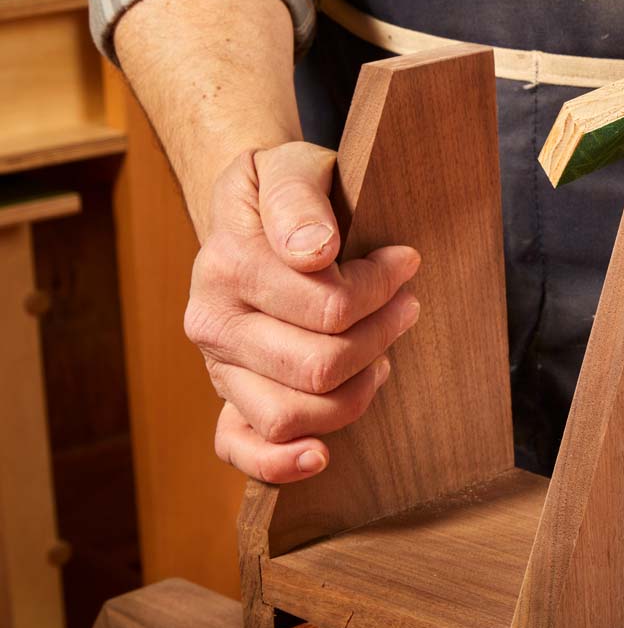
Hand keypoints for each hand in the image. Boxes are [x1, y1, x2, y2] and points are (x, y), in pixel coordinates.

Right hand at [183, 142, 420, 482]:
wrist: (252, 211)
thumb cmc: (286, 189)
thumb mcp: (290, 164)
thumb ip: (298, 199)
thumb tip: (313, 251)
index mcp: (227, 262)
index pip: (326, 304)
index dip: (380, 285)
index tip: (405, 260)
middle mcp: (213, 320)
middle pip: (318, 364)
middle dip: (380, 334)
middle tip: (407, 305)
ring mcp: (219, 365)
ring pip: (293, 412)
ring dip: (357, 390)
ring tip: (382, 354)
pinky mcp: (229, 396)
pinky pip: (240, 450)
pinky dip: (281, 463)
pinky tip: (321, 455)